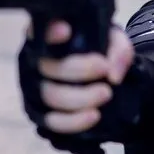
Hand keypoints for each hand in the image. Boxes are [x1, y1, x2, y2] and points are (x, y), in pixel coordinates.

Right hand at [24, 18, 134, 133]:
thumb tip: (113, 76)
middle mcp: (35, 62)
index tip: (67, 31)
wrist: (102, 78)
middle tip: (105, 70)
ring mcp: (35, 89)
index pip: (38, 31)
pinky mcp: (41, 113)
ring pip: (51, 96)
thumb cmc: (100, 51)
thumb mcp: (114, 42)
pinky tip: (94, 115)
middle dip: (81, 69)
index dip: (49, 32)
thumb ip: (119, 50)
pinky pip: (52, 121)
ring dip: (81, 97)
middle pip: (49, 67)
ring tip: (107, 93)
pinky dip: (73, 121)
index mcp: (48, 37)